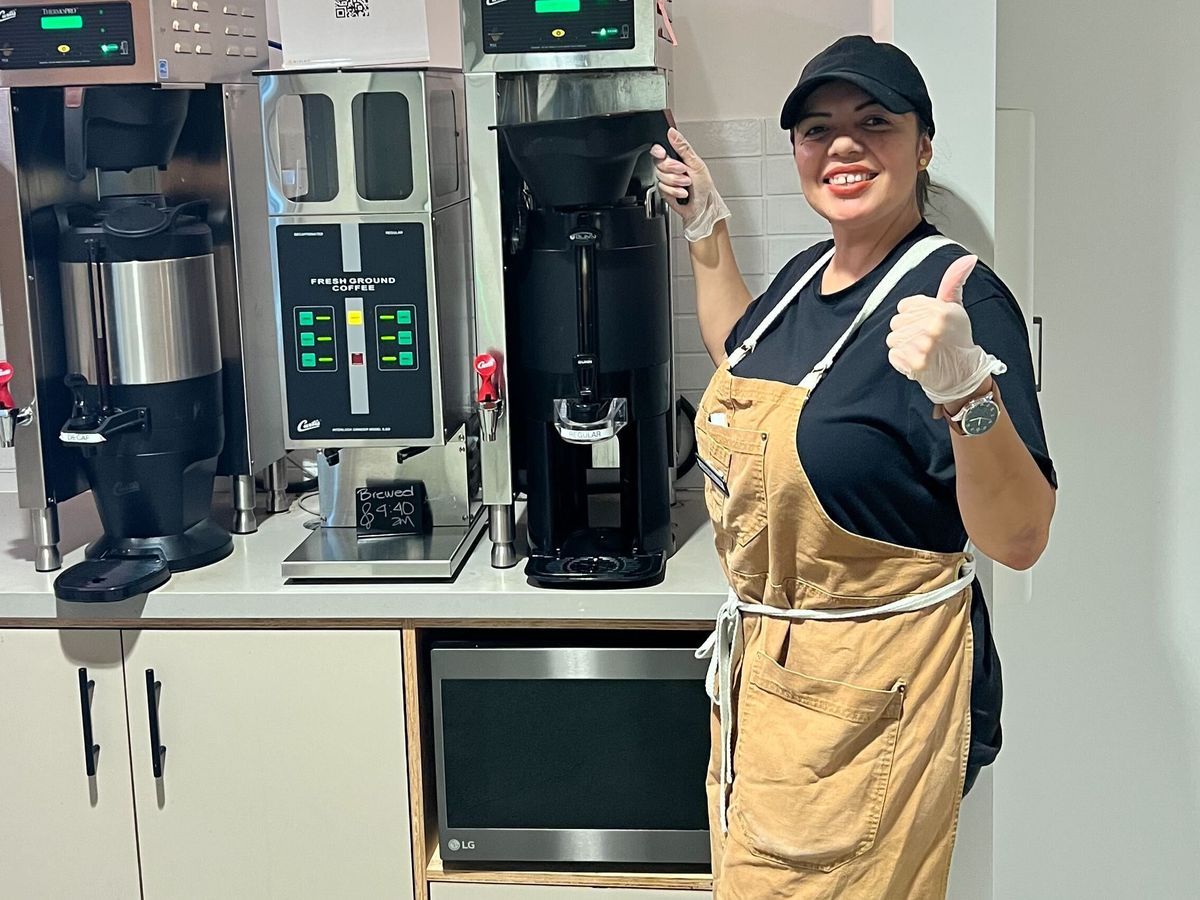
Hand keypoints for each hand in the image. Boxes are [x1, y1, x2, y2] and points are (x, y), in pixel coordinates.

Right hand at [650, 128, 730, 240]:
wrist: (703, 207)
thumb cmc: (704, 187)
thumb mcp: (696, 163)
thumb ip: (683, 147)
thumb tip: (672, 132)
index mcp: (678, 157)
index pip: (660, 149)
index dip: (659, 151)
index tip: (663, 154)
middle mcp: (671, 168)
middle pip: (659, 163)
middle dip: (672, 169)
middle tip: (683, 172)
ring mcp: (667, 179)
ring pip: (660, 176)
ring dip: (675, 182)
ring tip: (686, 185)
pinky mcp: (664, 191)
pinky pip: (662, 188)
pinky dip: (674, 191)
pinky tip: (682, 193)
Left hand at [885, 255, 1006, 404]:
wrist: (962, 373)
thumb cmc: (957, 340)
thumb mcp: (956, 307)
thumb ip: (953, 282)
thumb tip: (968, 259)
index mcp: (942, 309)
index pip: (904, 306)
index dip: (913, 315)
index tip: (927, 323)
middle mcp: (934, 326)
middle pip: (896, 322)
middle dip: (908, 330)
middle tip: (926, 339)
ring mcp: (925, 346)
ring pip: (893, 339)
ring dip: (904, 346)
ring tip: (922, 350)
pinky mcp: (916, 363)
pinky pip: (894, 355)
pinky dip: (902, 361)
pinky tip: (918, 360)